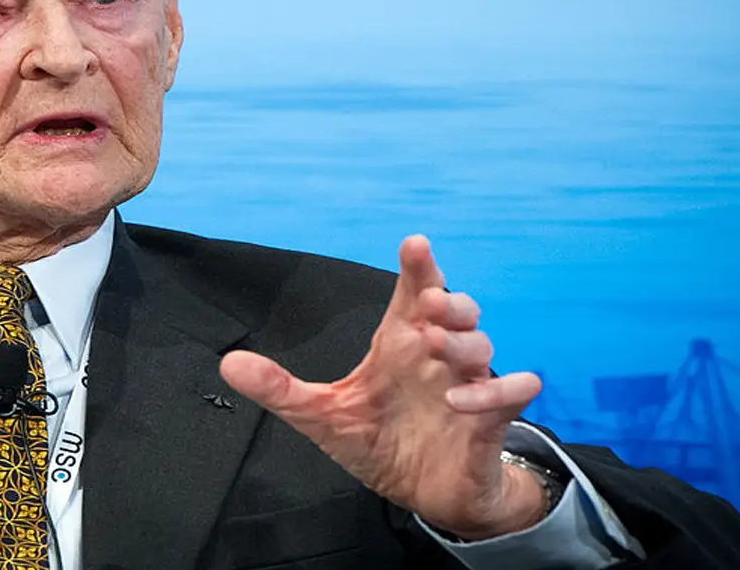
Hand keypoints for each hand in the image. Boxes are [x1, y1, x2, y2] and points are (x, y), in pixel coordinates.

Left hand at [220, 235, 546, 539]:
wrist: (429, 495)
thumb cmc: (382, 444)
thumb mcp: (324, 416)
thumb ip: (280, 389)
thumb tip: (229, 363)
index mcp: (402, 346)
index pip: (414, 295)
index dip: (419, 268)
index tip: (414, 244)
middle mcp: (438, 358)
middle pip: (455, 310)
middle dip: (448, 300)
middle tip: (429, 302)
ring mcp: (468, 385)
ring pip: (481, 345)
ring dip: (464, 343)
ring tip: (436, 348)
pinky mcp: (490, 421)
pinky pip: (509, 394)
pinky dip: (495, 392)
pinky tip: (464, 400)